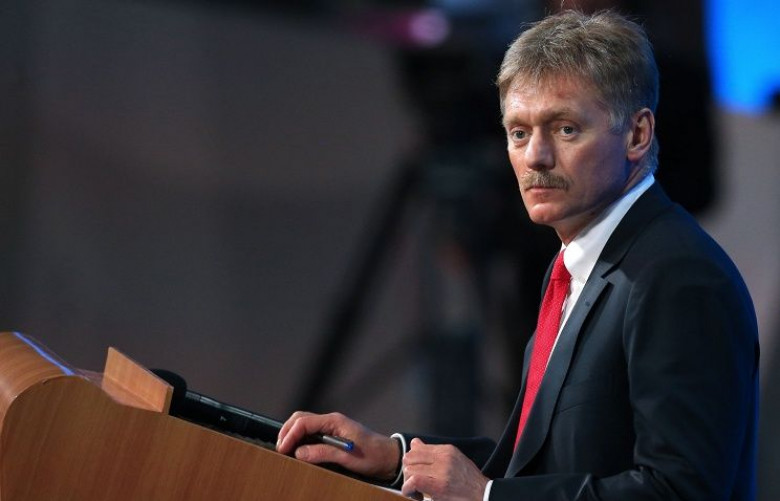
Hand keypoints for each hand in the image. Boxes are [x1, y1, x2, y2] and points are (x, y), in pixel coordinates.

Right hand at [277, 411, 400, 480]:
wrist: (388, 457)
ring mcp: (331, 427)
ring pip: (304, 425)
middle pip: (300, 419)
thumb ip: (324, 452)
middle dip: (287, 432)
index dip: (290, 435)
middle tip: (280, 450)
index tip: (282, 450)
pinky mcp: (331, 436)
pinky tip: (298, 451)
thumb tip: (299, 453)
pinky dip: (300, 440)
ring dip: (292, 435)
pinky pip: (310, 433)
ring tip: (286, 451)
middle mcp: (331, 421)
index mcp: (334, 421)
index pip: (304, 422)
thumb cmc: (372, 455)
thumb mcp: (348, 457)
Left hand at [401, 438, 487, 500]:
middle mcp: (444, 458)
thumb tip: (414, 443)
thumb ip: (434, 452)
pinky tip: (415, 495)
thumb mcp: (454, 459)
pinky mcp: (440, 486)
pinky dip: (409, 488)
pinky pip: (415, 481)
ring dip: (408, 482)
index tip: (414, 471)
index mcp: (447, 450)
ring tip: (417, 490)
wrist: (484, 494)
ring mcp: (442, 472)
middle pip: (410, 458)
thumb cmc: (469, 480)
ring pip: (409, 470)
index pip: (417, 448)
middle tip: (413, 482)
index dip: (410, 461)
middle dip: (407, 471)